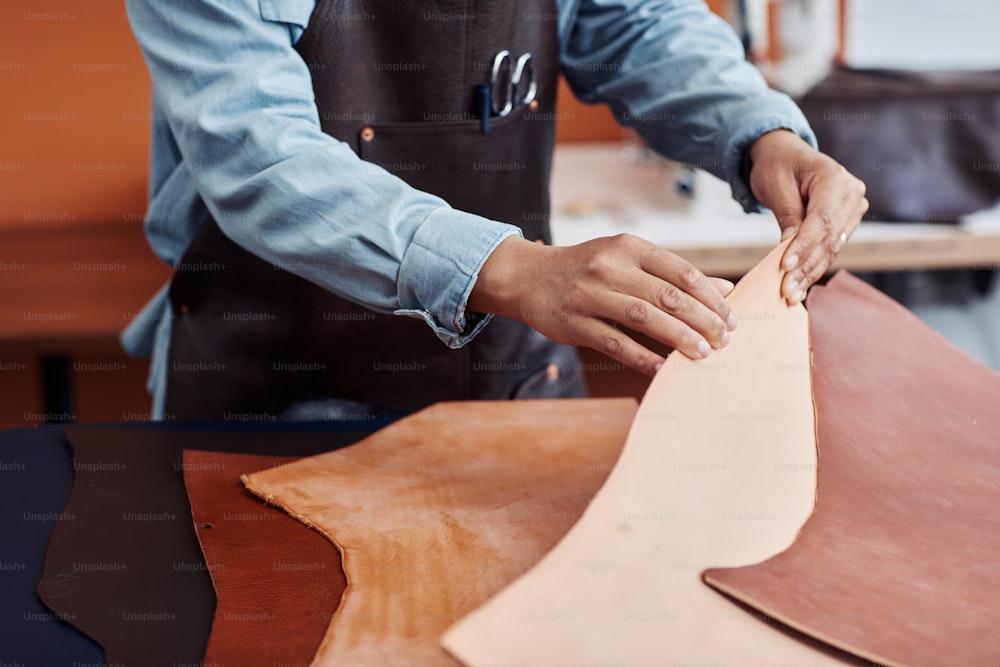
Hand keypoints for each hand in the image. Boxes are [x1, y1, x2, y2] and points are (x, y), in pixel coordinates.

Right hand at [469, 234, 737, 375]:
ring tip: (704, 353)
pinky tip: (666, 369)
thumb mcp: (626, 259)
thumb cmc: (587, 269)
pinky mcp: (574, 323)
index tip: (732, 318)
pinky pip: (616, 344)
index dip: (712, 297)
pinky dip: (644, 358)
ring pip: (644, 318)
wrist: (528, 277)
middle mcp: (609, 267)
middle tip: (726, 339)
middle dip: (703, 320)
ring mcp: (589, 295)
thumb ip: (672, 275)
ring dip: (679, 337)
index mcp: (628, 247)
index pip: (681, 272)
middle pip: (667, 296)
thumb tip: (724, 291)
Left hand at [748, 129, 868, 303]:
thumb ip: (787, 214)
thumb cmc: (777, 165)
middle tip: (786, 291)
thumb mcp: (775, 185)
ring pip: (833, 248)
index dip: (804, 245)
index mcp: (835, 176)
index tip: (785, 267)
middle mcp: (851, 192)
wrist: (786, 155)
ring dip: (811, 272)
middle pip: (830, 238)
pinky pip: (832, 248)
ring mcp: (854, 208)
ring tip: (791, 294)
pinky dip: (815, 267)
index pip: (822, 219)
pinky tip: (800, 286)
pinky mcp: (848, 222)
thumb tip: (789, 246)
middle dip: (806, 266)